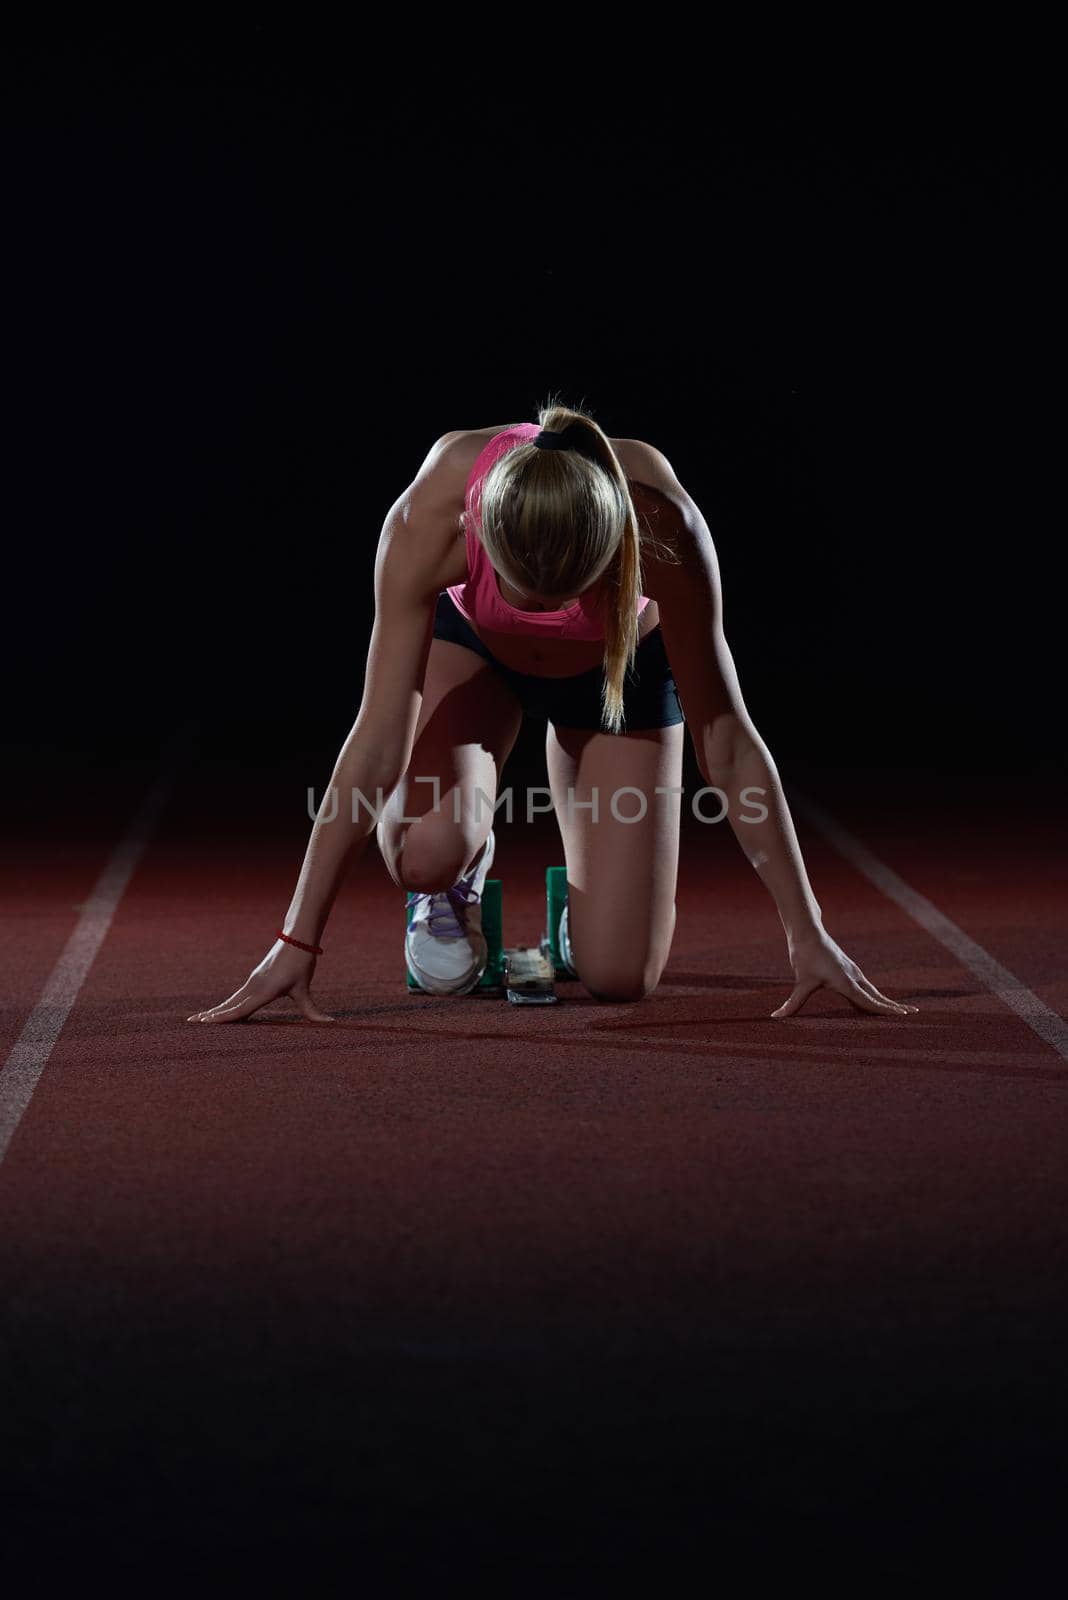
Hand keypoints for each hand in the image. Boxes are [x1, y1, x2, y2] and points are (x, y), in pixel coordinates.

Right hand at [186, 939, 334, 1023]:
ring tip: (200, 1018)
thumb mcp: (304, 988)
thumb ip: (311, 1011)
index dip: (224, 1017)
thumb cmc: (301, 963)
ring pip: (231, 1000)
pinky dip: (226, 1004)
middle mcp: (254, 986)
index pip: (240, 1009)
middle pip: (229, 1005)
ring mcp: (252, 982)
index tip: (206, 1022)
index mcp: (264, 991)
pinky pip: (237, 995)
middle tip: (192, 1023)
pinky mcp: (255, 979)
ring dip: (216, 1009)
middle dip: (211, 1015)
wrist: (297, 939)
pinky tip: (220, 1009)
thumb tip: (329, 1024)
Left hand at [772, 927, 918, 1019]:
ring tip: (900, 1010)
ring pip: (873, 990)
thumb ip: (792, 1003)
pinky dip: (874, 995)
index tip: (902, 1016)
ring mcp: (853, 972)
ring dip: (886, 1001)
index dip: (885, 1011)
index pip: (869, 1001)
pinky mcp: (848, 969)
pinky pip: (865, 986)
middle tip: (913, 1014)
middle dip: (894, 1006)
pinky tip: (873, 1000)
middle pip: (878, 996)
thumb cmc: (805, 955)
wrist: (807, 932)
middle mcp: (854, 977)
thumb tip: (776, 1018)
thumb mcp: (801, 981)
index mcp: (846, 982)